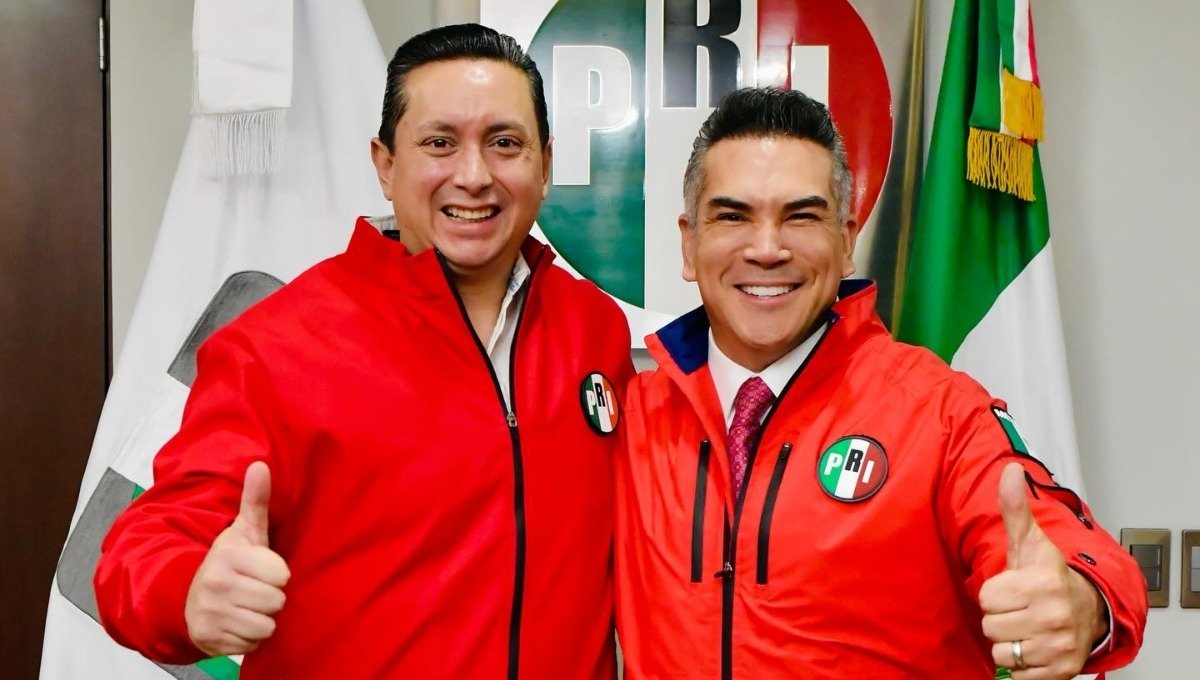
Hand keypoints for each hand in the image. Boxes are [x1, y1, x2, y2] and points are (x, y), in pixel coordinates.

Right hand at [184, 461, 289, 656]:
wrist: (187, 598)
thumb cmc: (228, 563)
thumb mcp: (243, 532)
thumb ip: (255, 501)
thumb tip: (261, 465)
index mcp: (228, 556)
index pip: (282, 574)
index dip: (277, 573)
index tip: (262, 569)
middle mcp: (216, 585)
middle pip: (276, 601)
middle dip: (270, 597)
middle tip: (254, 589)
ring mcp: (211, 615)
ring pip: (266, 625)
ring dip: (262, 619)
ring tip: (246, 606)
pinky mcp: (210, 641)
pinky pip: (252, 644)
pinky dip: (248, 637)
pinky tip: (236, 622)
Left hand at [979, 462, 1106, 678]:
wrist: (1090, 611)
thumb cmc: (1050, 576)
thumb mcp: (1030, 542)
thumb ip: (1015, 509)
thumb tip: (1011, 470)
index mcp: (1042, 584)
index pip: (986, 597)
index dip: (994, 593)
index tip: (1013, 588)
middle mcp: (1053, 617)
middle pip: (990, 626)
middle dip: (1000, 618)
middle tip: (1020, 608)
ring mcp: (1058, 646)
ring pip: (1001, 652)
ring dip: (1009, 642)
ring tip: (1026, 626)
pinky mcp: (1060, 671)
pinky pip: (1017, 674)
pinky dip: (1022, 664)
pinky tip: (1034, 645)